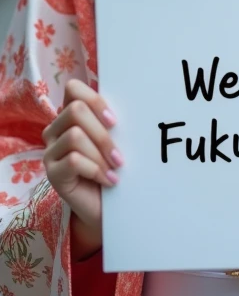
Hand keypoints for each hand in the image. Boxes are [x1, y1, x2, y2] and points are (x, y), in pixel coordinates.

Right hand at [42, 79, 121, 257]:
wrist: (107, 206)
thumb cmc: (113, 167)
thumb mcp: (114, 140)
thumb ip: (112, 121)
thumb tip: (131, 103)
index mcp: (70, 115)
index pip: (73, 89)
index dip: (95, 99)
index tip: (114, 121)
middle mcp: (55, 130)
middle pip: (76, 111)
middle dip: (102, 133)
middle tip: (119, 155)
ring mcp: (50, 152)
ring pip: (75, 136)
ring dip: (101, 154)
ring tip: (115, 168)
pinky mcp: (52, 173)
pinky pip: (72, 160)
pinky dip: (96, 170)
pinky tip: (108, 180)